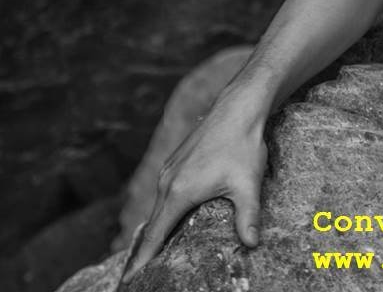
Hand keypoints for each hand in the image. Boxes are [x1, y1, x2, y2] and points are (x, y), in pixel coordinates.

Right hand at [122, 96, 267, 282]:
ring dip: (155, 231)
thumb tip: (252, 244)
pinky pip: (163, 194)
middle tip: (140, 275)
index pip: (155, 234)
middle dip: (146, 250)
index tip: (131, 278)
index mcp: (179, 191)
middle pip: (153, 224)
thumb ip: (248, 218)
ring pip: (158, 208)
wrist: (237, 109)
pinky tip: (169, 221)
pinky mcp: (175, 162)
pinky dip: (162, 212)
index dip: (143, 258)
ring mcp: (169, 170)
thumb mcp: (248, 186)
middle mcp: (167, 181)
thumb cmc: (241, 146)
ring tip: (153, 255)